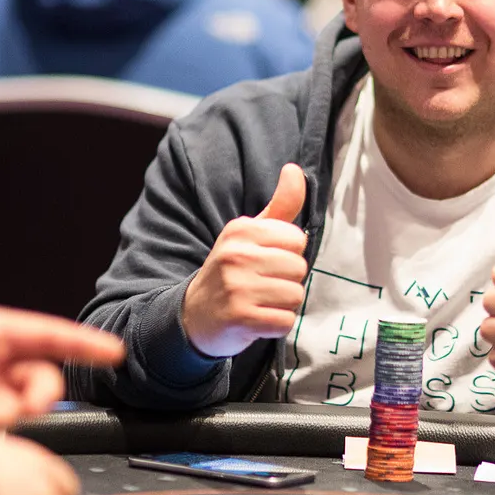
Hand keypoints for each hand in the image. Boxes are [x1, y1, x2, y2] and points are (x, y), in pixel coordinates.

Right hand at [182, 163, 307, 358]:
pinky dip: (277, 325)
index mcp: (240, 229)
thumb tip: (294, 169)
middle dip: (288, 281)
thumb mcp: (250, 234)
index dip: (289, 254)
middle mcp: (236, 255)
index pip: (298, 239)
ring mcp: (236, 287)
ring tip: (260, 302)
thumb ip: (280, 205)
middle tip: (261, 286)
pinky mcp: (240, 318)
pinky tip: (257, 320)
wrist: (194, 316)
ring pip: (295, 295)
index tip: (266, 262)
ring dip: (283, 305)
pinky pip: (285, 321)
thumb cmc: (232, 270)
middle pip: (299, 268)